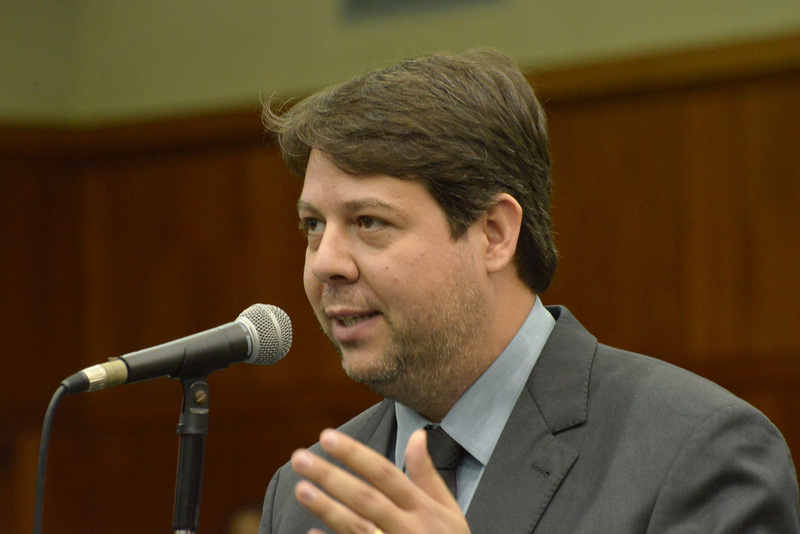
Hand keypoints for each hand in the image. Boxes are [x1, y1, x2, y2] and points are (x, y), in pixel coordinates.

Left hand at [290, 428, 470, 533]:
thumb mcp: (449, 510)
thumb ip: (427, 474)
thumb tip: (417, 435)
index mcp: (423, 508)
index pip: (384, 473)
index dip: (355, 455)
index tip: (327, 436)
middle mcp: (408, 528)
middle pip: (365, 498)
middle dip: (331, 477)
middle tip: (300, 458)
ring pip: (356, 527)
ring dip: (327, 508)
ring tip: (301, 489)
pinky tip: (310, 533)